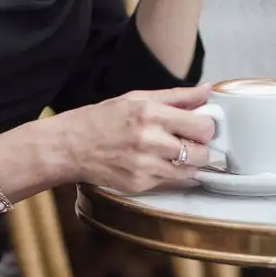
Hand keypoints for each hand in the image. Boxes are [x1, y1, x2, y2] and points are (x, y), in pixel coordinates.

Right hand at [59, 83, 215, 192]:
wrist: (69, 146)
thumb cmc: (100, 119)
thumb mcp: (136, 98)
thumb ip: (176, 96)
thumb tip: (206, 91)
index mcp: (150, 113)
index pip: (202, 126)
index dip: (207, 126)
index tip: (201, 125)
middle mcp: (149, 141)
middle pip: (201, 152)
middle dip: (200, 147)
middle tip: (188, 141)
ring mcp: (145, 166)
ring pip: (190, 171)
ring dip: (187, 163)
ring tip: (171, 153)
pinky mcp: (139, 185)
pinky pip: (171, 183)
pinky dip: (170, 174)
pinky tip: (155, 163)